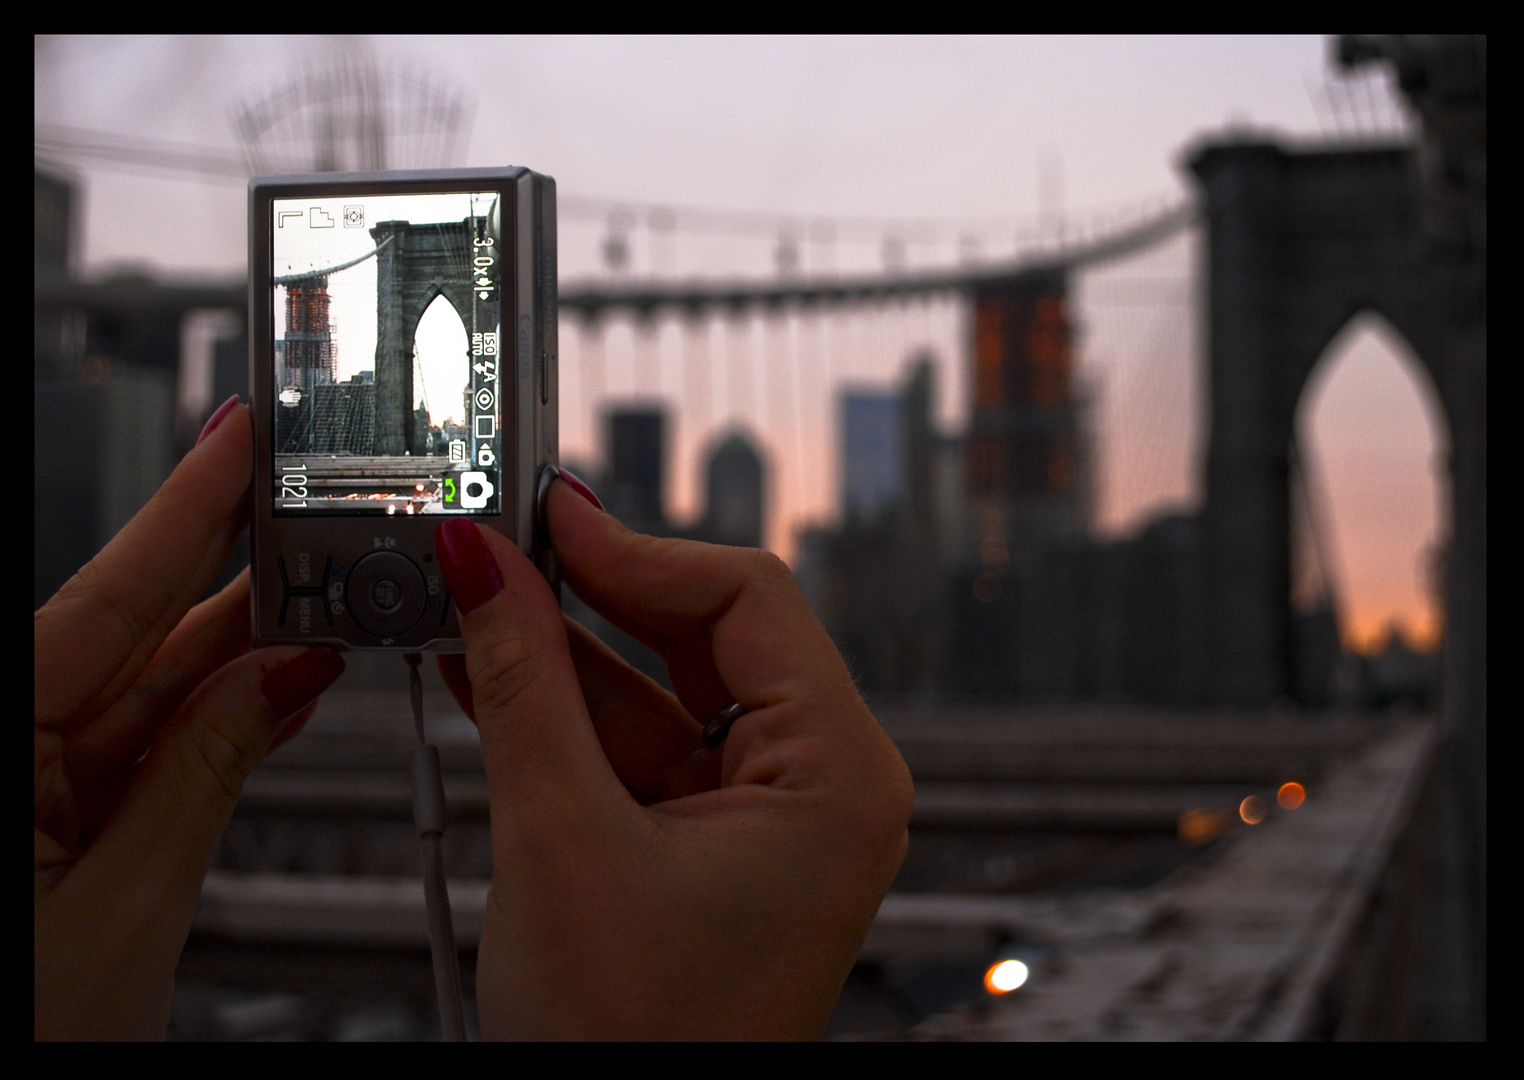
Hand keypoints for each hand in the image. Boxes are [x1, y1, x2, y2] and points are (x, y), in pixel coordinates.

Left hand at [34, 400, 344, 1040]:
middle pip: (128, 639)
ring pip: (145, 698)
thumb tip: (274, 677)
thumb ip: (203, 777)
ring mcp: (23, 791)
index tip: (235, 441)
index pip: (98, 602)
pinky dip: (215, 732)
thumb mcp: (126, 913)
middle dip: (233, 585)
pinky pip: (143, 755)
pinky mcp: (48, 828)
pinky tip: (279, 691)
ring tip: (328, 612)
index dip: (181, 514)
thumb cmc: (11, 1048)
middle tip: (316, 523)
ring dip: (242, 664)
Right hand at [434, 477, 913, 1039]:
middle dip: (594, 596)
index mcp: (840, 776)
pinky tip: (490, 670)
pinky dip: (567, 716)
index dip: (640, 548)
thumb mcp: (562, 839)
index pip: (749, 600)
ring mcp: (766, 816)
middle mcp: (821, 786)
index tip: (548, 515)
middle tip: (502, 548)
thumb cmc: (635, 1049)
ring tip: (472, 604)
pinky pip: (641, 749)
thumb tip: (484, 567)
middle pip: (706, 636)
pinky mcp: (711, 844)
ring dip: (564, 654)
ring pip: (662, 692)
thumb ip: (521, 684)